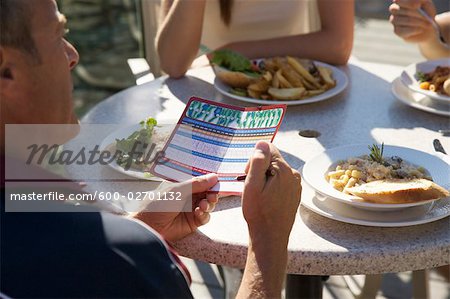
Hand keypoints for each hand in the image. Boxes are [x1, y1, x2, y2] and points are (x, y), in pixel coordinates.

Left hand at [132, 173, 218, 241]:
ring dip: (209, 204)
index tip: (217, 180)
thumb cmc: (158, 205)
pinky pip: (205, 217)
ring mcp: (191, 209)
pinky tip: (199, 213)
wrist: (149, 227)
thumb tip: (214, 177)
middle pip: (206, 192)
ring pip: (208, 204)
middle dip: (211, 193)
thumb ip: (195, 184)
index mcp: (182, 185)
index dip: (209, 180)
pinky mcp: (193, 222)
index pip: (199, 180)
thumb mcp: (177, 190)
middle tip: (212, 196)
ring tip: (203, 205)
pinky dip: (205, 214)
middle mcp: (188, 196)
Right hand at [236, 141, 300, 298]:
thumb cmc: (258, 213)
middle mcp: (294, 175)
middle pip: (272, 159)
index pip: (267, 149)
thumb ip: (257, 162)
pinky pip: (280, 181)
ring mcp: (296, 185)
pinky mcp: (294, 193)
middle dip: (259, 169)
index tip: (248, 175)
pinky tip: (266, 199)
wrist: (270, 238)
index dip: (254, 160)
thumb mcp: (252, 185)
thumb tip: (261, 143)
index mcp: (284, 170)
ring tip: (259, 195)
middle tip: (252, 187)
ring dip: (264, 178)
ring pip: (275, 170)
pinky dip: (271, 186)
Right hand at [389, 0, 436, 42]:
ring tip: (427, 24)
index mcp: (401, 1)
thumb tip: (416, 5)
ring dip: (417, 22)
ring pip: (403, 20)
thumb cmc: (426, 13)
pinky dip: (414, 30)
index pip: (398, 0)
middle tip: (426, 17)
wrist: (427, 28)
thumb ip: (423, 2)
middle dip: (415, 13)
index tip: (418, 5)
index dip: (407, 3)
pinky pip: (402, 30)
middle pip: (399, 10)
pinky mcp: (396, 30)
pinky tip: (421, 29)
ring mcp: (394, 20)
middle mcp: (395, 9)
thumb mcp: (427, 5)